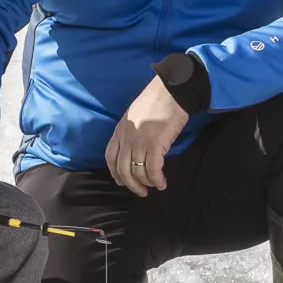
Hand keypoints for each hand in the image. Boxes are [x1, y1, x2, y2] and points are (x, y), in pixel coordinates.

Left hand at [106, 76, 189, 197]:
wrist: (171, 91)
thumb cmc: (156, 100)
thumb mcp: (134, 115)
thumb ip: (130, 131)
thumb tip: (134, 148)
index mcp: (120, 130)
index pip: (110, 157)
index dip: (115, 172)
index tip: (121, 181)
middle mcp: (126, 138)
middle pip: (123, 169)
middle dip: (131, 184)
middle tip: (141, 191)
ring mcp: (140, 142)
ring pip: (138, 172)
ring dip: (146, 183)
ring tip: (155, 186)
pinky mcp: (155, 145)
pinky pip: (153, 170)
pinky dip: (157, 179)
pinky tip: (162, 183)